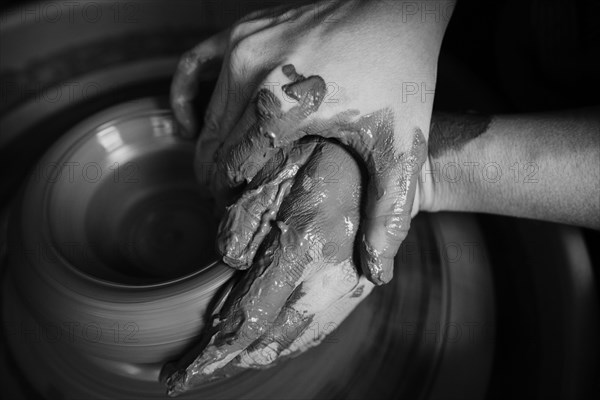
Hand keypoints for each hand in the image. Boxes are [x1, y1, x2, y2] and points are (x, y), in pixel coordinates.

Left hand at [165, 139, 373, 395]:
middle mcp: (329, 274)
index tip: (180, 374)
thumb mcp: (278, 168)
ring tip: (218, 367)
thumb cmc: (327, 156)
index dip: (211, 352)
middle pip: (269, 341)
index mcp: (304, 240)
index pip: (249, 316)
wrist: (388, 167)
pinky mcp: (358, 290)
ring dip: (254, 360)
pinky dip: (285, 348)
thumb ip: (245, 216)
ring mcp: (349, 287)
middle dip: (225, 365)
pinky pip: (318, 332)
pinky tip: (264, 351)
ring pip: (295, 343)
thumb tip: (227, 260)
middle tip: (187, 376)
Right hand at [171, 0, 450, 283]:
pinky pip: (191, 68)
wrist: (398, 7)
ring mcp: (241, 46)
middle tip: (233, 203)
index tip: (242, 218)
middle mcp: (249, 74)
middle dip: (217, 183)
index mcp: (280, 108)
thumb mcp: (399, 147)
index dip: (233, 202)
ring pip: (203, 117)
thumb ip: (388, 212)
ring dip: (209, 150)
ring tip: (226, 174)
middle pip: (210, 149)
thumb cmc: (400, 72)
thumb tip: (377, 271)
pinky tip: (194, 122)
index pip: (231, 172)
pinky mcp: (241, 30)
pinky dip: (186, 100)